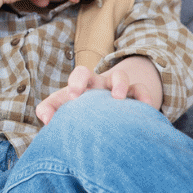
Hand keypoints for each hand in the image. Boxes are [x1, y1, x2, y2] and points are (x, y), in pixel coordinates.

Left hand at [36, 60, 161, 124]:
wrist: (110, 109)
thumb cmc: (84, 110)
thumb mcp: (67, 109)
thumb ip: (51, 111)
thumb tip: (46, 120)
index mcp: (82, 86)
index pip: (77, 75)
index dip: (74, 82)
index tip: (73, 95)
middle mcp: (98, 84)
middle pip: (90, 72)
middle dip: (86, 80)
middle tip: (82, 94)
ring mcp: (117, 88)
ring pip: (121, 77)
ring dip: (119, 85)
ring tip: (118, 98)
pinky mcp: (134, 97)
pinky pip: (142, 91)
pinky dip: (145, 97)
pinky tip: (146, 108)